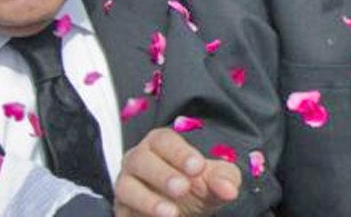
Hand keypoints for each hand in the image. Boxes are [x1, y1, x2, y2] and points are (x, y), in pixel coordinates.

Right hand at [114, 128, 240, 216]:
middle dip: (162, 174)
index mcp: (160, 143)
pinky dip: (139, 215)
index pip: (165, 140)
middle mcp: (138, 159)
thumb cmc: (198, 185)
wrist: (185, 209)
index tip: (198, 167)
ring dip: (148, 200)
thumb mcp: (216, 179)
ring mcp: (126, 184)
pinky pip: (123, 211)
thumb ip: (223, 179)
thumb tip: (229, 190)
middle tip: (183, 188)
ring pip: (126, 187)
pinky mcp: (121, 209)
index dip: (180, 153)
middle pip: (141, 159)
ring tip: (171, 212)